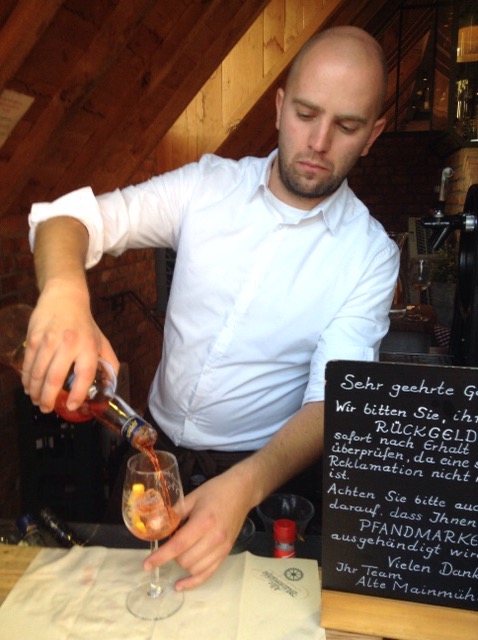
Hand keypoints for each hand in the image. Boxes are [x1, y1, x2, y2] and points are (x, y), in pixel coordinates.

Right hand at [22, 284, 117, 412]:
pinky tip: (28, 387)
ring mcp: (49, 340)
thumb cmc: (84, 323)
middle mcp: (68, 343)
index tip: (72, 405)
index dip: (78, 393)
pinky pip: (28, 363)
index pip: (84, 374)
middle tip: (47, 409)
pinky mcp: (34, 337)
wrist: (64, 297)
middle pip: (55, 378)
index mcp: (88, 346)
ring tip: (37, 401)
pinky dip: (26, 379)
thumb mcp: (101, 340)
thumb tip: (110, 385)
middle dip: (49, 398)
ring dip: (35, 391)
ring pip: (38, 373)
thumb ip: (108, 362)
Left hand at [144, 466, 254, 589]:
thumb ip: (174, 513)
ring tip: (180, 550)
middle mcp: (214, 538)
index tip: (146, 565)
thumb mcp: (192, 496)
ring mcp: (222, 548)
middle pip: (185, 560)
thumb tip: (155, 526)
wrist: (241, 492)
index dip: (160, 557)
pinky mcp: (226, 553)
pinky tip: (180, 584)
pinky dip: (193, 581)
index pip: (178, 545)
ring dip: (182, 564)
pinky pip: (208, 574)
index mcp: (203, 522)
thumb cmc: (215, 491)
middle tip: (171, 541)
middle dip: (172, 555)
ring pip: (194, 569)